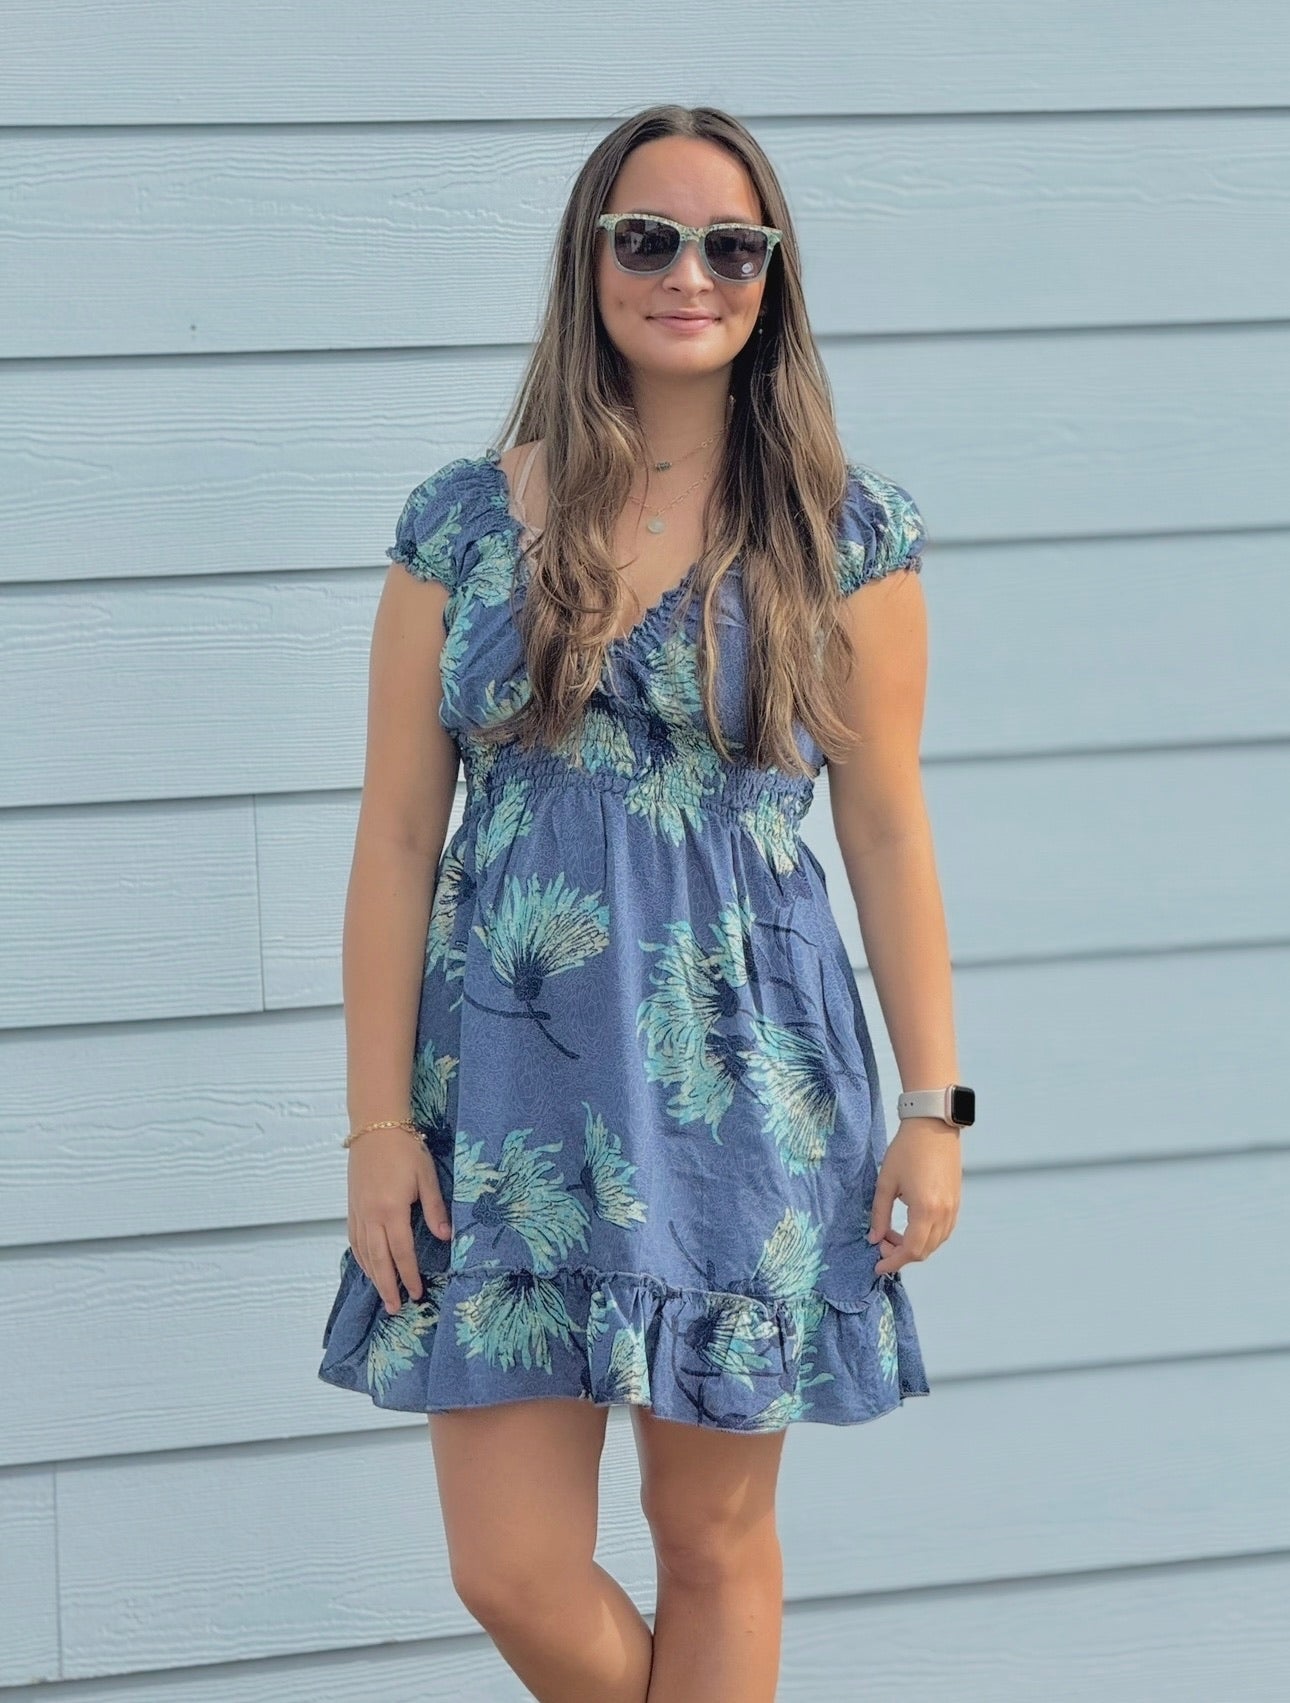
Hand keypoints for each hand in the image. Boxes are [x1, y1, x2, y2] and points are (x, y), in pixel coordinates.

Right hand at [348, 1128, 451, 1314]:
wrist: (375, 1128)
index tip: (417, 1293)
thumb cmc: (405, 1149)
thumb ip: (435, 1209)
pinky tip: (367, 1266)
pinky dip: (360, 1257)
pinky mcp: (352, 1206)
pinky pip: (354, 1240)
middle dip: (388, 1286)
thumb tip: (445, 1237)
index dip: (409, 1275)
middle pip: (378, 1260)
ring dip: (373, 1276)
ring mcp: (358, 1212)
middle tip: (395, 1308)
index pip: (402, 1252)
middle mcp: (371, 1216)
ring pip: (363, 1253)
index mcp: (392, 1210)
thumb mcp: (426, 1177)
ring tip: (382, 1294)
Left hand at [868, 1116, 961, 1274]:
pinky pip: (944, 1230)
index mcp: (925, 1210)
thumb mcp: (885, 1182)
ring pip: (936, 1243)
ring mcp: (953, 1208)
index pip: (911, 1250)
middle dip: (901, 1255)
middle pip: (925, 1251)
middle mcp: (944, 1214)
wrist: (932, 1126)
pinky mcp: (956, 1201)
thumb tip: (874, 1239)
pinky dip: (927, 1236)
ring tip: (893, 1234)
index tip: (878, 1266)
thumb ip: (879, 1214)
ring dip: (915, 1246)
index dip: (893, 1262)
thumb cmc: (906, 1150)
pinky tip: (910, 1227)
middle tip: (881, 1244)